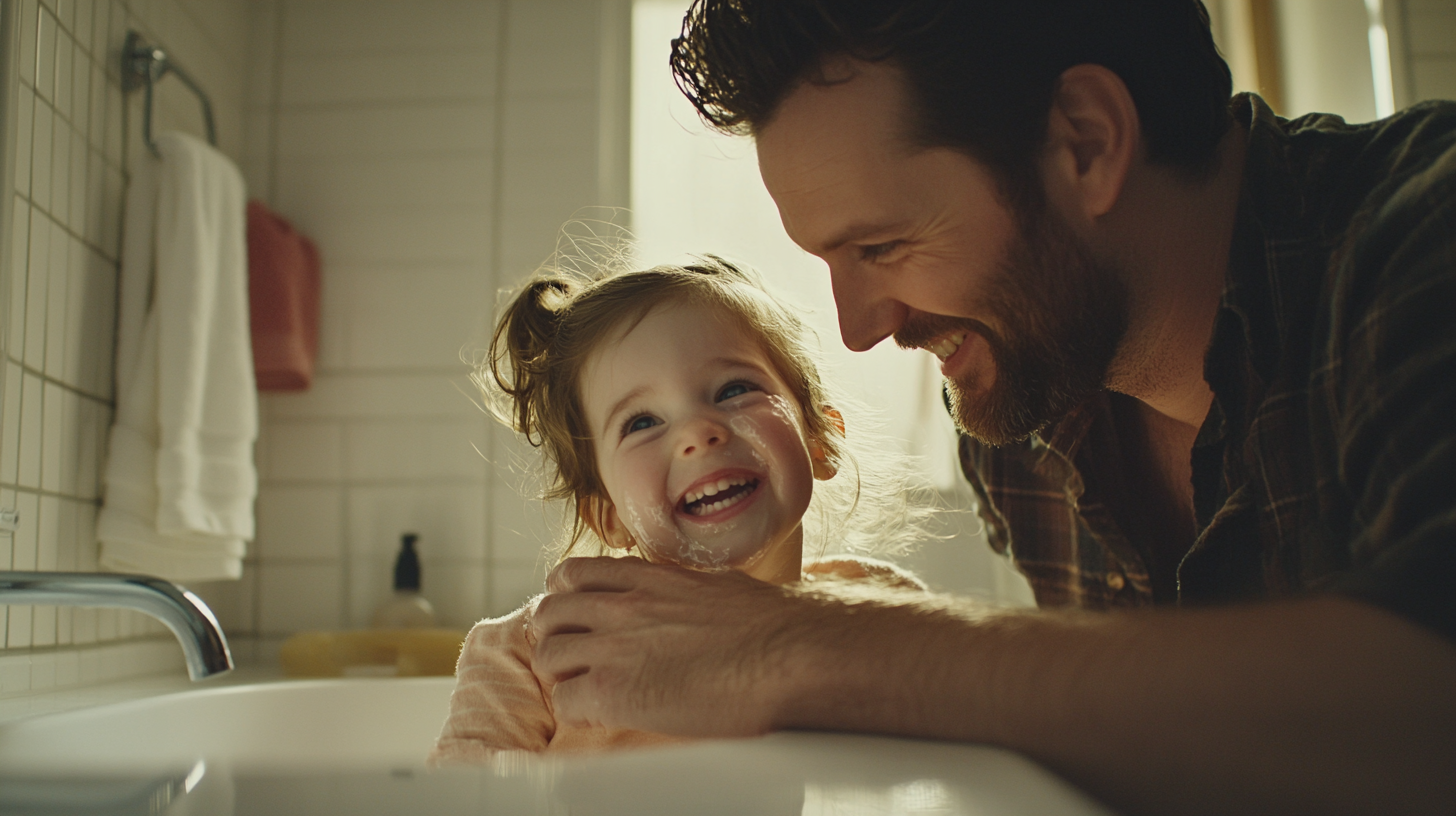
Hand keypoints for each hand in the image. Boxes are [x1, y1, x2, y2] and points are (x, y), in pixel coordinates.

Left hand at [529, 556, 813, 735]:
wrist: (788, 655)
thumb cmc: (774, 625)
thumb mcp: (722, 586)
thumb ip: (690, 591)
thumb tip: (699, 598)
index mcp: (649, 578)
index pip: (574, 574)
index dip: (566, 598)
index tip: (576, 617)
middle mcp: (623, 605)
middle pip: (549, 612)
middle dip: (555, 636)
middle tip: (572, 658)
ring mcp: (614, 646)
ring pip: (546, 655)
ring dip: (561, 675)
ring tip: (585, 690)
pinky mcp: (614, 692)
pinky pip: (565, 702)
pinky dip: (576, 712)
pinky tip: (602, 717)